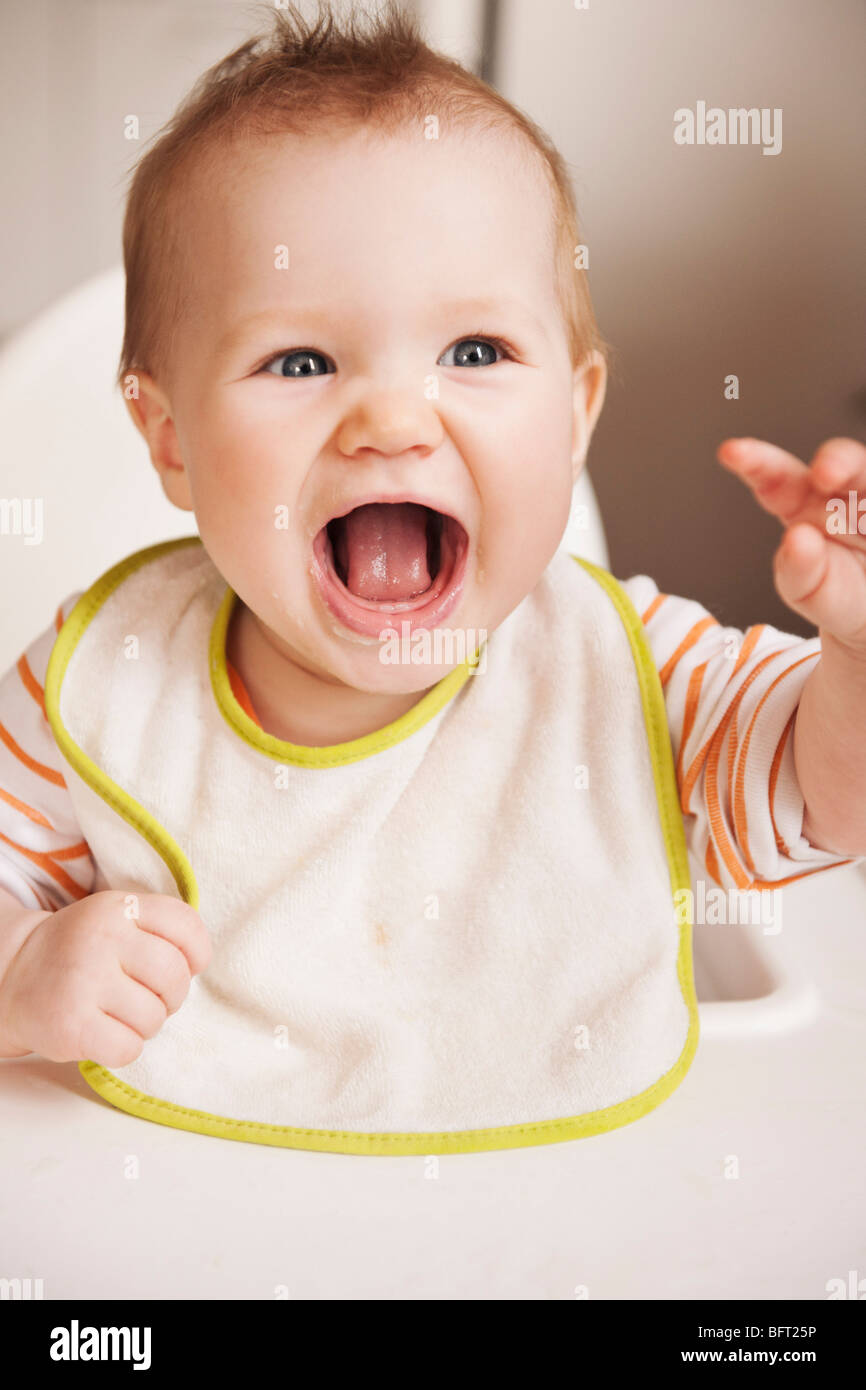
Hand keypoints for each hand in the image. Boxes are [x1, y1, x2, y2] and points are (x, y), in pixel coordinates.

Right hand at [0, 889, 210, 1064]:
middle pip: (174, 977)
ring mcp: (84, 981)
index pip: (186, 926)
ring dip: (144, 1024)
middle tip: (147, 997)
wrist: (14, 973)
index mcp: (119, 908)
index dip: (196, 954)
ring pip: (154, 1017)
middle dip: (170, 996)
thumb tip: (200, 962)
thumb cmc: (81, 951)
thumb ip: (159, 928)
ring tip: (118, 1013)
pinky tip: (103, 1033)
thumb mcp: (117, 918)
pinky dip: (123, 1048)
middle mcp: (102, 938)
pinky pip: (129, 1047)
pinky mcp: (71, 1025)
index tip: (184, 966)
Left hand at [716, 437, 865, 651]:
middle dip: (836, 461)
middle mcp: (840, 490)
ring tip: (861, 512)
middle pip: (842, 462)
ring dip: (862, 479)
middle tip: (826, 475)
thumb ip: (798, 573)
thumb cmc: (837, 592)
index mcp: (801, 501)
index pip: (776, 477)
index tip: (731, 452)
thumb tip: (798, 538)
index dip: (755, 461)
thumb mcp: (811, 594)